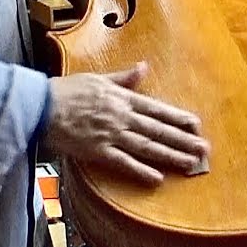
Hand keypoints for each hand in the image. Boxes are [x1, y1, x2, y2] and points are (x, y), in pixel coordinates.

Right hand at [43, 62, 209, 186]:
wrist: (42, 106)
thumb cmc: (67, 91)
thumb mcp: (98, 78)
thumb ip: (123, 78)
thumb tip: (143, 67)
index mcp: (122, 98)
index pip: (156, 109)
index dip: (177, 117)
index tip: (196, 124)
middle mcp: (121, 117)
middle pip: (158, 130)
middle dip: (183, 140)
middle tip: (204, 149)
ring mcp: (111, 135)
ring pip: (147, 147)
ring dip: (171, 156)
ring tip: (190, 164)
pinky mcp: (98, 151)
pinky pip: (123, 163)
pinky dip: (141, 171)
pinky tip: (157, 178)